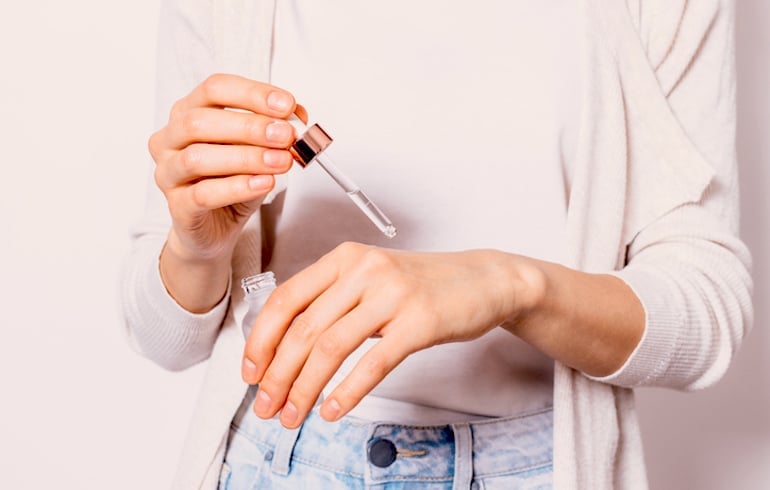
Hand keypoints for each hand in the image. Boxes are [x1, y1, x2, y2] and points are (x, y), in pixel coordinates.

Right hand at [150, 73, 299, 262]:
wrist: (215, 229)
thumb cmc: (232, 182)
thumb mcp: (258, 150)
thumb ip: (274, 132)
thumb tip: (298, 117)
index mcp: (188, 113)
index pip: (214, 89)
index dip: (252, 93)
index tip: (286, 105)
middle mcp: (170, 139)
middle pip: (201, 121)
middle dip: (250, 126)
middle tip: (285, 135)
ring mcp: (168, 173)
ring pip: (198, 157)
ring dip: (246, 157)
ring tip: (281, 161)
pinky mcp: (177, 206)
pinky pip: (203, 194)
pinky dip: (237, 187)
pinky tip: (264, 183)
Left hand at [241, 242, 543, 427]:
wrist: (481, 280)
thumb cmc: (422, 285)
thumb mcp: (370, 279)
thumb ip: (331, 302)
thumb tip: (283, 348)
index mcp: (344, 258)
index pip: (286, 299)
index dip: (260, 340)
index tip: (251, 372)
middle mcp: (363, 270)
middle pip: (303, 329)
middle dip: (278, 375)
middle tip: (268, 406)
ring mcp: (392, 294)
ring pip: (330, 348)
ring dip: (305, 389)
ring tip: (294, 415)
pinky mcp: (418, 322)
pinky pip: (372, 363)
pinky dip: (347, 392)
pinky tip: (333, 410)